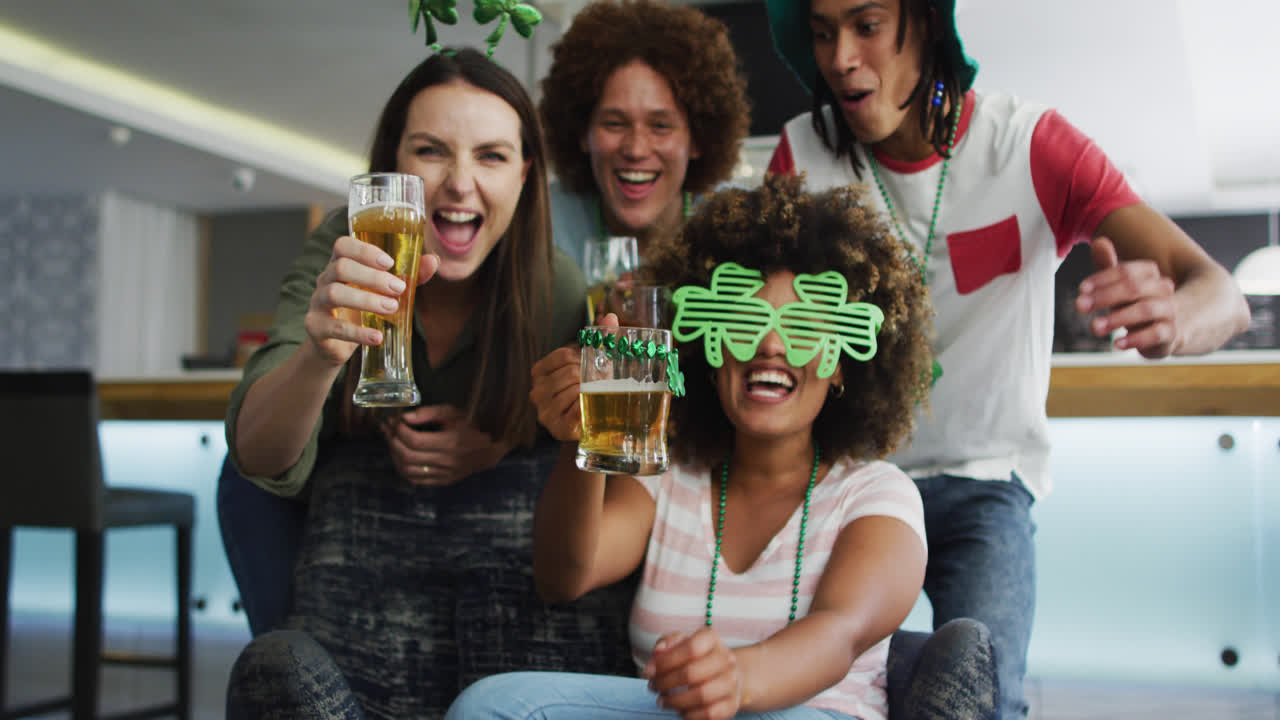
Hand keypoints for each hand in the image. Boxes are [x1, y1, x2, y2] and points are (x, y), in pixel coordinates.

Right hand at [302, 235, 439, 366]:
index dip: (364, 250)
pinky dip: (358, 332)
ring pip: (335, 293)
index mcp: (341, 264)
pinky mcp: (315, 327)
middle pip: (341, 267)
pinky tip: (377, 337)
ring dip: (367, 300)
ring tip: (391, 308)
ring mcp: (317, 302)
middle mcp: (325, 279)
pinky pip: (334, 327)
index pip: (343, 245)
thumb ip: (409, 276)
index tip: (389, 262)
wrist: (335, 344)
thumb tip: (433, 260)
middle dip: (373, 277)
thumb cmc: (362, 309)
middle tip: (399, 289)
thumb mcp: (386, 291)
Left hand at [380, 405, 510, 485]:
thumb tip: (404, 417)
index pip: (414, 440)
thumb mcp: (453, 413)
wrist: (490, 450)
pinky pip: (415, 479)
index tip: (393, 420)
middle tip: (388, 429)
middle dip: (392, 441)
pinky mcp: (442, 481)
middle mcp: (447, 461)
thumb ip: (428, 413)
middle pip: (407, 455)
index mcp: (451, 442)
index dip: (399, 430)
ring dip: (394, 455)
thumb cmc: (472, 426)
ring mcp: (444, 474)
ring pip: (408, 470)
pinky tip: (400, 457)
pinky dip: (403, 469)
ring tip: (392, 441)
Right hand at [528, 313, 620, 441]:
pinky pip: (578, 409)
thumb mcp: (594, 363)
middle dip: (589, 377)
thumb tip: (611, 316)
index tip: (591, 366)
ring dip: (590, 393)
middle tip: (598, 385)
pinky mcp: (557, 427)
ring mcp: (544, 411)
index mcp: (539, 372)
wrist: (590, 425)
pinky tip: (589, 409)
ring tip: (594, 397)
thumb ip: (601, 340)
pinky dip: (588, 407)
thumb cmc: (590, 390)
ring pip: (575, 390)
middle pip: (570, 372)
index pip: (563, 355)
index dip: (582, 358)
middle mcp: (536, 391)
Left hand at [644, 630, 743, 719]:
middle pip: (693, 673)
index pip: (691, 648)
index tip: (649, 671)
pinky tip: (679, 710)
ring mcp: (731, 682)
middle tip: (653, 687)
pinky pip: (709, 714)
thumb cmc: (695, 658)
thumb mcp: (680, 643)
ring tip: (662, 700)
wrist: (724, 674)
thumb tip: (658, 653)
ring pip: (701, 695)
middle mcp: (726, 659)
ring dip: (675, 701)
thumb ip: (667, 643)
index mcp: (712, 639)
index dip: (666, 661)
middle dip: (666, 683)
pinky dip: (689, 714)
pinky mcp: (731, 704)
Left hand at [1075, 237, 1177, 357]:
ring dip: (1116, 318)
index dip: (1102, 279)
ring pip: (1145, 310)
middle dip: (1104, 297)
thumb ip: (1108, 266)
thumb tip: (1099, 241)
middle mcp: (1163, 289)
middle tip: (1079, 306)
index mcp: (1150, 273)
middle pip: (1134, 287)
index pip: (1125, 271)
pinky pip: (1156, 334)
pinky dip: (1136, 339)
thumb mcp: (1119, 286)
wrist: (1165, 331)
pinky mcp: (1171, 333)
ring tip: (1094, 326)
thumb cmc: (1135, 304)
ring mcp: (1169, 311)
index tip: (1081, 289)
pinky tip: (1117, 344)